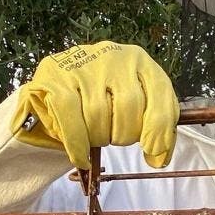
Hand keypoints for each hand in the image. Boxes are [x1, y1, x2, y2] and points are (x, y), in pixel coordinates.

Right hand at [13, 41, 179, 168]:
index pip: (160, 93)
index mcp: (140, 61)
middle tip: (114, 137)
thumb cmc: (103, 99)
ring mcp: (82, 63)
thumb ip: (154, 130)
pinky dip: (77, 144)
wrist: (57, 85)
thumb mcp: (135, 106)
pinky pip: (71, 118)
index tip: (151, 149)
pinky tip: (80, 156)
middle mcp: (113, 56)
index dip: (159, 127)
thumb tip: (158, 159)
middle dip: (124, 135)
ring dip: (99, 138)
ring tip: (95, 137)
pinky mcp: (54, 76)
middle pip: (129, 107)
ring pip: (99, 114)